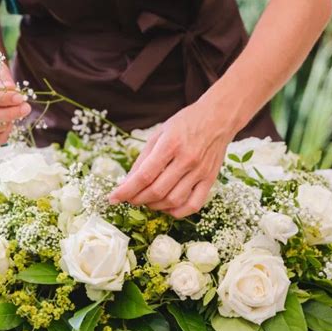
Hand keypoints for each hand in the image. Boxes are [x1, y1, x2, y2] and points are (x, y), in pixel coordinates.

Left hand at [109, 97, 237, 217]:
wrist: (218, 118)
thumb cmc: (186, 123)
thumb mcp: (159, 133)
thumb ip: (143, 158)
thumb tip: (127, 182)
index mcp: (170, 144)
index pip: (144, 175)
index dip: (126, 190)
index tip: (113, 198)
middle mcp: (186, 159)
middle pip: (157, 191)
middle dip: (137, 199)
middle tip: (129, 199)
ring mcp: (200, 172)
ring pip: (173, 201)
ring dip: (154, 206)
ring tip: (146, 201)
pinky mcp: (210, 180)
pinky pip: (193, 205)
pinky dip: (177, 212)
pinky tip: (167, 207)